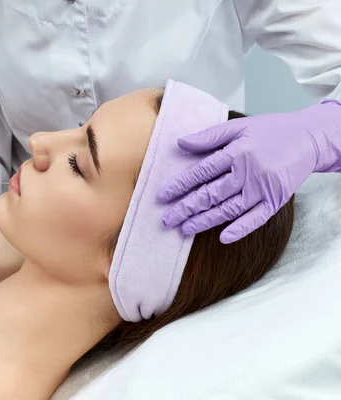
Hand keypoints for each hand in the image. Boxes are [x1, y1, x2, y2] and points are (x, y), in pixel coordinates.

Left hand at [158, 101, 340, 243]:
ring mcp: (263, 189)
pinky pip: (256, 219)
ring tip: (184, 229)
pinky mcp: (276, 201)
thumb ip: (210, 136)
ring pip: (229, 209)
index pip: (202, 171)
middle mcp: (249, 172)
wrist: (311, 138)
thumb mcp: (240, 126)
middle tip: (167, 219)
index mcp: (238, 152)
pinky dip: (240, 229)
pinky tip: (222, 238)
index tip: (162, 195)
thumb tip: (180, 143)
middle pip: (212, 194)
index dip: (180, 184)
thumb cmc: (272, 131)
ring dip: (205, 221)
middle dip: (186, 208)